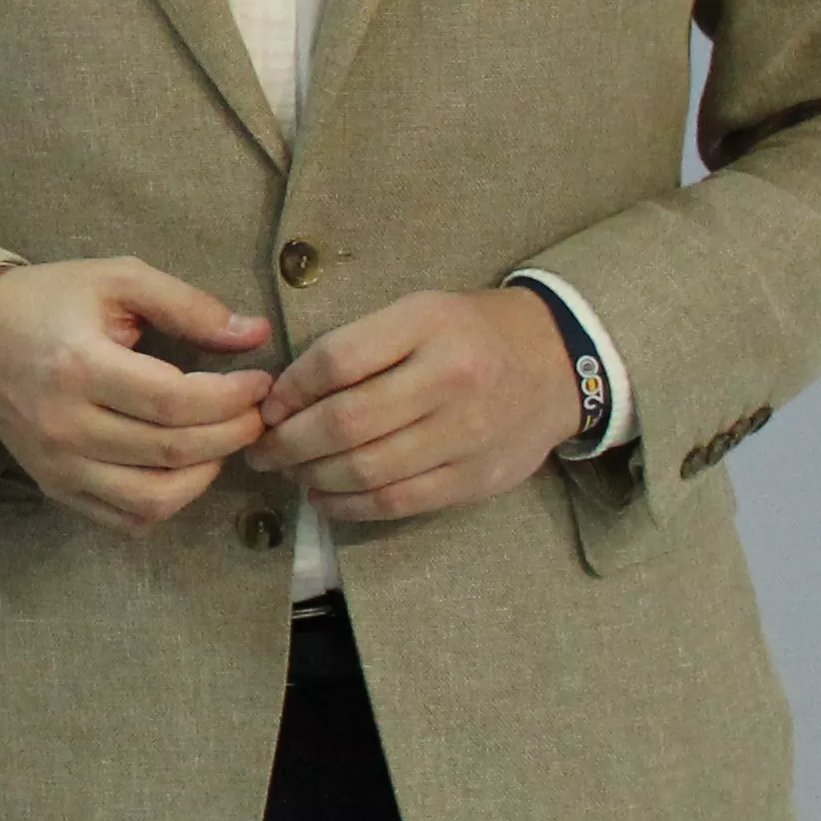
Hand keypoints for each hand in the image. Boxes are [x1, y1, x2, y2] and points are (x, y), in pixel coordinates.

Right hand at [0, 257, 277, 534]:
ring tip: (219, 441)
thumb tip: (255, 334)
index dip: (231, 397)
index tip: (259, 382)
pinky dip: (168, 503)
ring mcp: (58, 466)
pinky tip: (182, 469)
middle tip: (253, 411)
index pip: (174, 400)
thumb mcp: (117, 281)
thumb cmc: (50, 301)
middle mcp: (66, 426)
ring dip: (206, 474)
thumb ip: (187, 305)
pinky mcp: (56, 488)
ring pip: (155, 499)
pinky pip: (127, 520)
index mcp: (80, 366)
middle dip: (232, 433)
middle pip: (172, 450)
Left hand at [254, 286, 582, 524]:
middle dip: (288, 443)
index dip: (288, 390)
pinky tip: (325, 496)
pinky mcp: (475, 480)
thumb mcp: (416, 314)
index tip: (268, 406)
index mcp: (427, 326)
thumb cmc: (468, 334)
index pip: (336, 362)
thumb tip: (284, 396)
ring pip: (367, 470)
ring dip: (312, 476)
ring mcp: (467, 435)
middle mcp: (450, 380)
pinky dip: (349, 506)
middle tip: (262, 450)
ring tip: (292, 471)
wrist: (557, 364)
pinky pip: (397, 502)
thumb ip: (356, 347)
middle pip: (345, 423)